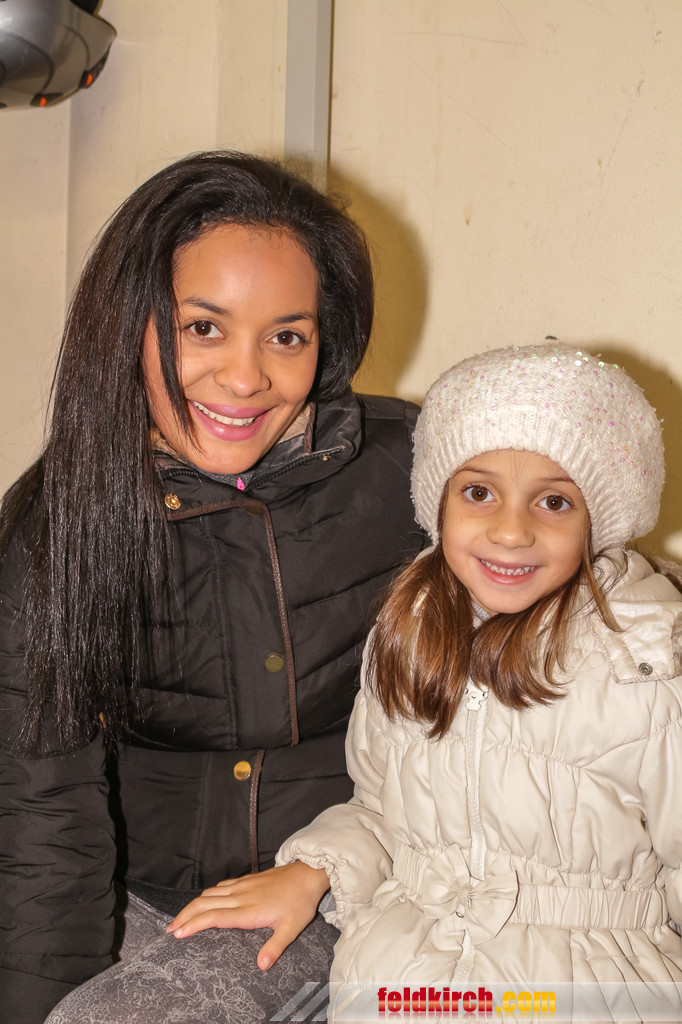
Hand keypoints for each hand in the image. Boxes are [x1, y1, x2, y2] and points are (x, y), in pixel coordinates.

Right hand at [166, 861, 329, 969]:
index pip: (214, 917)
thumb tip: (261, 966)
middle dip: (184, 916)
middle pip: (204, 903)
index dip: (193, 924)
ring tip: (180, 919)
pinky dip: (206, 895)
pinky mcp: (246, 879)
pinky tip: (203, 902)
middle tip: (169, 930)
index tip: (177, 934)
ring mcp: (242, 885)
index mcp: (248, 910)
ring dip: (192, 905)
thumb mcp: (291, 928)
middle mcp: (240, 896)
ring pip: (209, 893)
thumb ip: (275, 947)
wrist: (307, 873)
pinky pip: (220, 886)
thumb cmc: (300, 902)